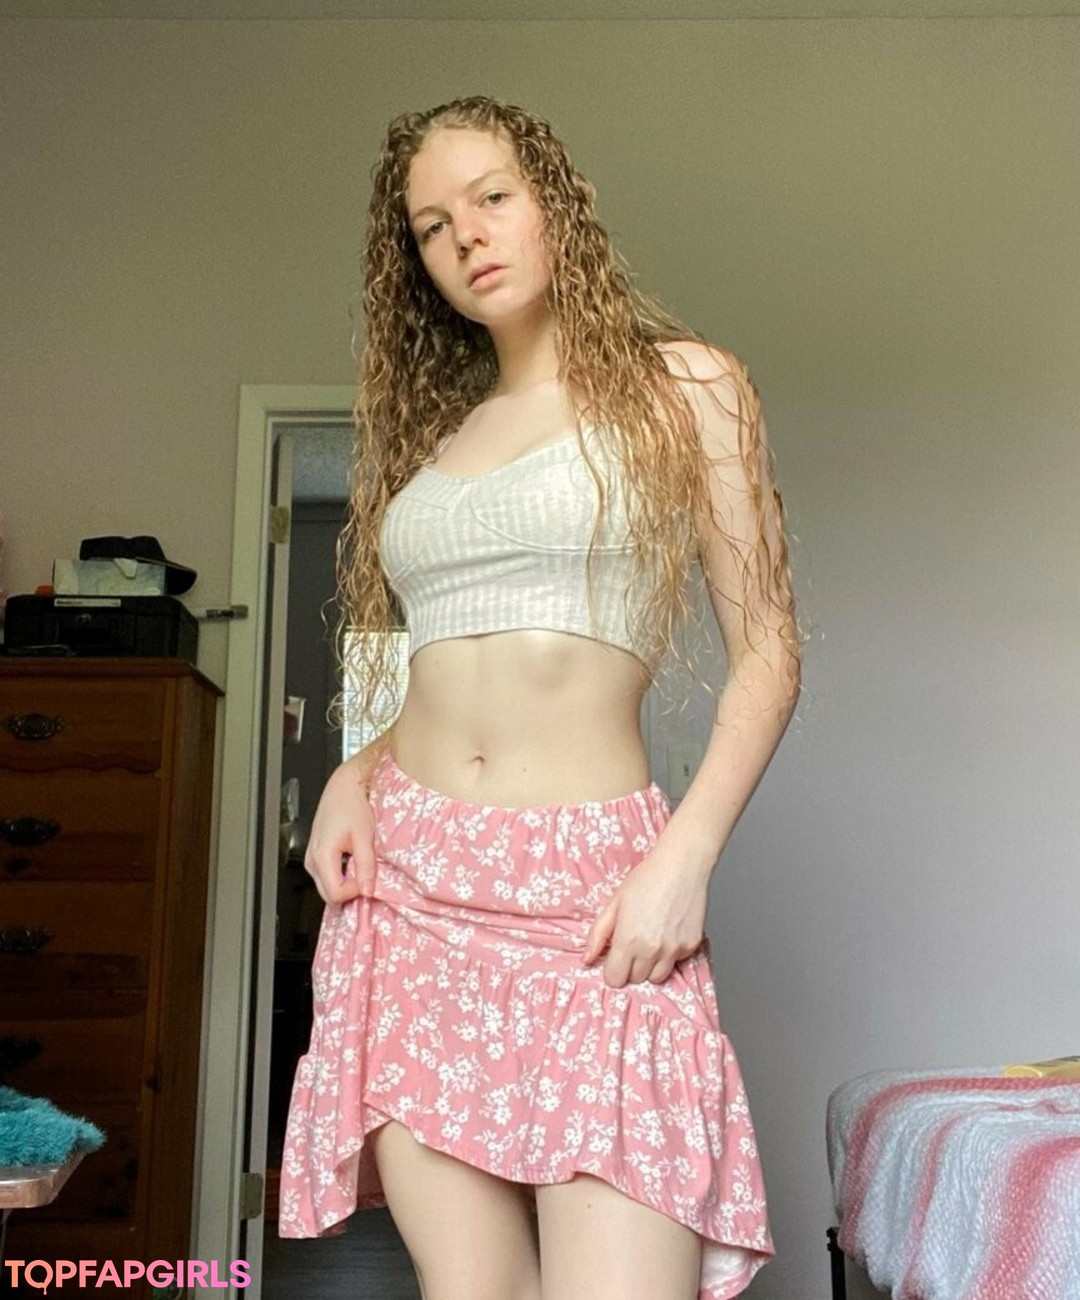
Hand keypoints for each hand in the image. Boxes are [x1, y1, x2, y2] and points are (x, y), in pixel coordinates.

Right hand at [304, 758, 377, 905]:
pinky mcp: (315, 853)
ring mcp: (311, 857)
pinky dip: (340, 875)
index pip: (335, 894)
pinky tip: (352, 863)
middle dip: (349, 891)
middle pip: (328, 895)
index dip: (354, 893)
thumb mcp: (364, 836)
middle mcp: (312, 859)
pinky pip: (326, 875)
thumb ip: (366, 866)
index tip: (368, 881)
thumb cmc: (352, 805)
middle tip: (366, 877)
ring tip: (360, 867)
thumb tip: (368, 890)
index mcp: (322, 855)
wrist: (344, 786)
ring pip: (326, 886)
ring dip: (344, 884)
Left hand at [581, 842, 709, 987]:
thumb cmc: (646, 879)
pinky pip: (676, 963)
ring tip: (650, 940)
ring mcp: (674, 950)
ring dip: (651, 966)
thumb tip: (586, 959)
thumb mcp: (614, 903)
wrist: (681, 865)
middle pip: (635, 979)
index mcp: (628, 941)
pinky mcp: (691, 946)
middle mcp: (652, 950)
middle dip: (631, 966)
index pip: (615, 979)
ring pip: (657, 977)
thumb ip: (598, 935)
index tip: (615, 957)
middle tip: (633, 943)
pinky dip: (670, 954)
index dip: (612, 969)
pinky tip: (667, 932)